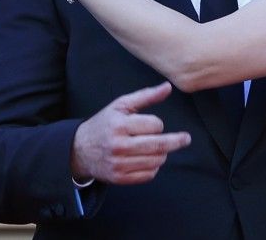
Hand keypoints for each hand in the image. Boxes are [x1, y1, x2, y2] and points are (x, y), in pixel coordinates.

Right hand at [71, 82, 190, 184]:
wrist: (80, 149)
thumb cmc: (105, 123)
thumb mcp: (121, 105)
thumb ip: (146, 96)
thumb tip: (168, 87)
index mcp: (119, 125)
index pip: (154, 126)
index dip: (158, 124)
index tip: (154, 125)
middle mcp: (119, 145)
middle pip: (158, 146)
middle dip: (176, 141)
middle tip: (185, 139)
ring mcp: (119, 164)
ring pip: (155, 161)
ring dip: (163, 154)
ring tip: (160, 148)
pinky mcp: (119, 178)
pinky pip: (148, 175)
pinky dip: (154, 168)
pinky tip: (150, 160)